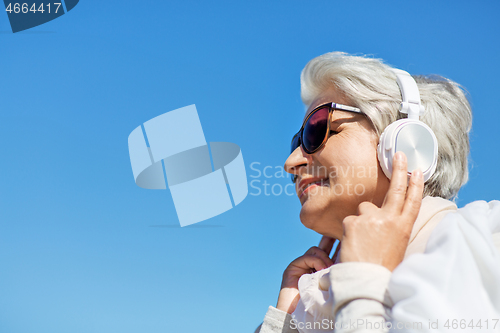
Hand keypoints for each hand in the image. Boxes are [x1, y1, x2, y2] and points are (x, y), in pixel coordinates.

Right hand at [276, 236, 338, 313]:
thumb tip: (350, 261)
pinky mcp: (292, 269)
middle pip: (321, 247)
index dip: (335, 245)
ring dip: (324, 257)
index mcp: (320, 270)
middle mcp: (309, 266)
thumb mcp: (332, 286)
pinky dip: (316, 262)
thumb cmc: (321, 306)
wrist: (301, 317)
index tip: (344, 239)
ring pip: (315, 251)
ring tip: (329, 268)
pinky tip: (321, 270)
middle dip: (329, 241)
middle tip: (337, 237)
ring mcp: (300, 266)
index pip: (328, 252)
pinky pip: (307, 257)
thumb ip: (337, 273)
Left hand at [339, 151, 423, 270]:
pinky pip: (349, 220)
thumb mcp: (394, 246)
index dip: (416, 185)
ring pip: (364, 209)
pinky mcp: (353, 221)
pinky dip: (348, 230)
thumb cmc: (380, 268)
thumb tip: (378, 213)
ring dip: (361, 220)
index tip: (417, 170)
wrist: (366, 281)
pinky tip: (352, 244)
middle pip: (396, 190)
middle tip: (399, 155)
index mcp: (403, 228)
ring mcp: (371, 218)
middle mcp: (390, 219)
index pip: (413, 201)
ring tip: (362, 242)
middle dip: (399, 170)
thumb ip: (389, 227)